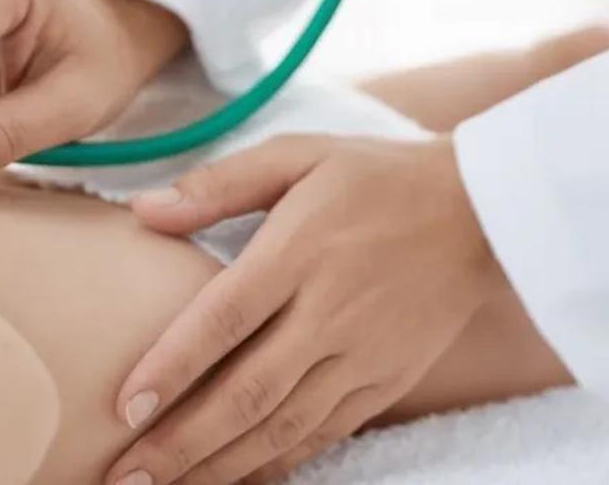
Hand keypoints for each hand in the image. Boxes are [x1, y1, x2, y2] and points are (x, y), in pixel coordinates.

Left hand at [106, 135, 506, 484]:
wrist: (484, 213)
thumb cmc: (375, 177)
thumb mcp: (298, 155)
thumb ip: (219, 184)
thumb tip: (143, 210)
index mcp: (300, 252)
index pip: (224, 320)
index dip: (172, 368)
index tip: (124, 408)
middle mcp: (330, 313)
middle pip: (247, 393)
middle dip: (181, 443)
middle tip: (125, 477)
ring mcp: (363, 356)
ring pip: (282, 427)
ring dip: (220, 466)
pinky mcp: (387, 381)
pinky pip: (324, 434)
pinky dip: (277, 463)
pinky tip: (236, 479)